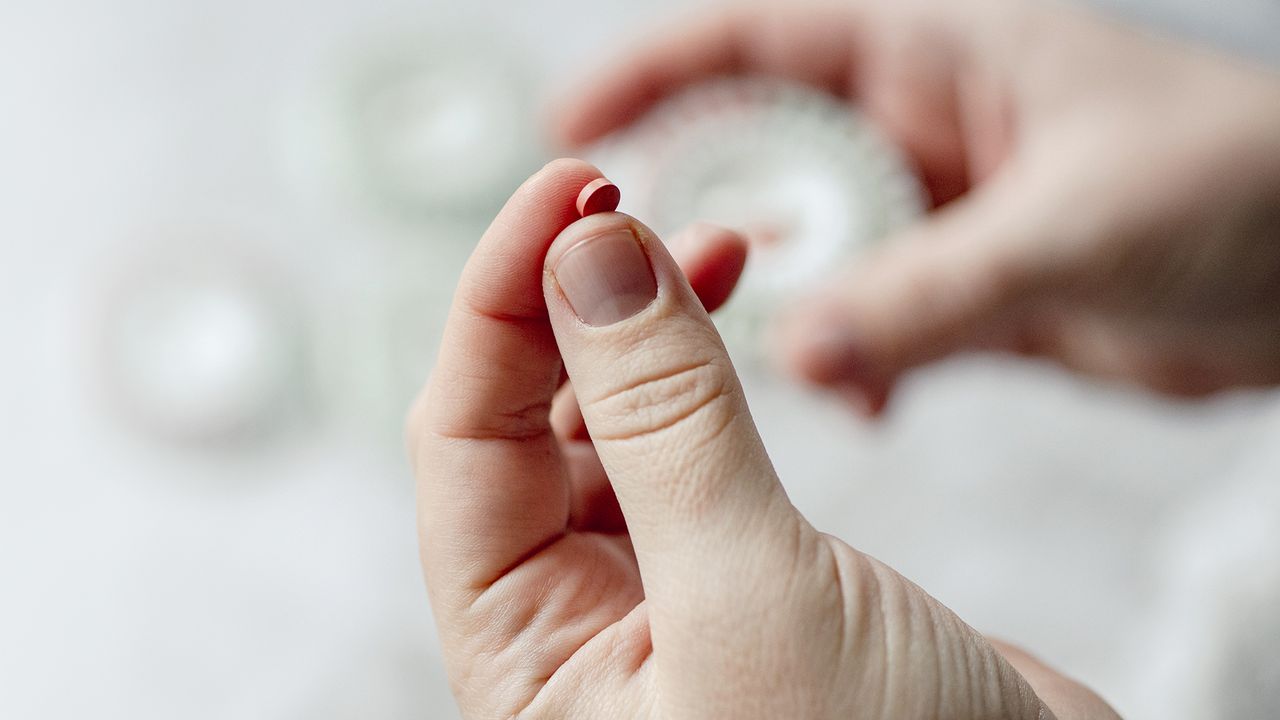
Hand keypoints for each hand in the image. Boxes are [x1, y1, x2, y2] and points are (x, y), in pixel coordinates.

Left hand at [409, 159, 1117, 717]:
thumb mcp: (754, 597)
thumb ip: (665, 423)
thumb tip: (589, 262)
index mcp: (529, 662)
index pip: (464, 449)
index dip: (499, 307)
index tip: (568, 197)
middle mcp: (575, 628)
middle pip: (524, 423)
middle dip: (569, 305)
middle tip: (625, 205)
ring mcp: (660, 594)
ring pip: (610, 423)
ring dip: (640, 325)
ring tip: (701, 241)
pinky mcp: (742, 567)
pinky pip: (689, 442)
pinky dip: (703, 367)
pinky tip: (722, 310)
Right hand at [555, 0, 1279, 412]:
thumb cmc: (1239, 183)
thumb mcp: (1076, 224)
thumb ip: (932, 289)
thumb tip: (801, 353)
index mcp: (934, 54)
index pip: (758, 42)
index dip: (653, 74)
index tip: (570, 132)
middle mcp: (919, 130)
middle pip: (763, 161)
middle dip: (709, 218)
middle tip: (656, 283)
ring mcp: (934, 216)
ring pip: (809, 259)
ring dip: (786, 312)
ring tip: (784, 358)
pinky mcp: (960, 292)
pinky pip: (868, 326)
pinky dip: (855, 366)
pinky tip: (872, 401)